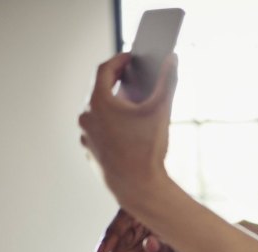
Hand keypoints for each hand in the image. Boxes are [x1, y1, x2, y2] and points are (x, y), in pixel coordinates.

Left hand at [78, 52, 177, 203]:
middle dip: (116, 82)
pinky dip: (109, 124)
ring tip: (130, 105)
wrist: (138, 188)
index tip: (131, 57)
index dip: (119, 60)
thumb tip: (171, 59)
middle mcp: (86, 116)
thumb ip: (166, 80)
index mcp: (99, 102)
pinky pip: (97, 130)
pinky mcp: (89, 150)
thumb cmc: (148, 150)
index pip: (104, 70)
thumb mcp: (161, 110)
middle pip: (99, 90)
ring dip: (112, 104)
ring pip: (97, 111)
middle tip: (132, 77)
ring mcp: (85, 135)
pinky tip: (125, 129)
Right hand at [96, 209, 185, 251]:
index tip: (117, 228)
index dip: (125, 215)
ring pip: (114, 242)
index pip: (140, 209)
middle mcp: (144, 222)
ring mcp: (131, 233)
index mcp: (159, 219)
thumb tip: (149, 242)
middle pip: (121, 223)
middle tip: (101, 251)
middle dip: (110, 237)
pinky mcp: (123, 245)